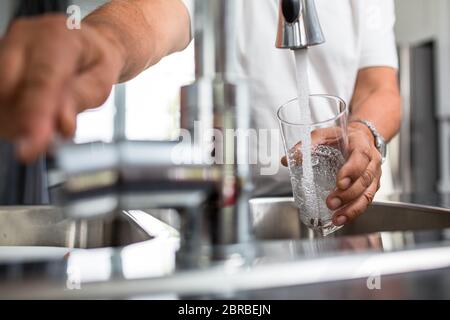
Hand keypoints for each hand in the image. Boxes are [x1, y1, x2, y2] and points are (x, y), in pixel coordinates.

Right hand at [0, 14, 124, 161]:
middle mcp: (26, 37)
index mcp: (59, 38)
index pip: (42, 80)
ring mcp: (7, 46)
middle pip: (8, 87)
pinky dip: (10, 115)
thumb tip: (61, 124)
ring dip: (16, 121)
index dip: (36, 114)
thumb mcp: (101, 81)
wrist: (88, 42)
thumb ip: (81, 99)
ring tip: (42, 125)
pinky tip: (30, 118)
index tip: (32, 146)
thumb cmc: (96, 62)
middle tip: (42, 142)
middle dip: (23, 122)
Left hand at [281, 123, 381, 225]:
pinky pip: (365, 202)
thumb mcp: (324, 134)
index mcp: (360, 145)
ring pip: (367, 195)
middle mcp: (371, 162)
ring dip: (352, 209)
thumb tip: (287, 159)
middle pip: (364, 180)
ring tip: (336, 218)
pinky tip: (341, 219)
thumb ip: (307, 145)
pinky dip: (354, 213)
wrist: (360, 138)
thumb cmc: (342, 137)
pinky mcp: (370, 188)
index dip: (351, 171)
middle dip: (347, 194)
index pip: (360, 158)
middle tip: (331, 202)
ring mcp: (373, 177)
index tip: (339, 183)